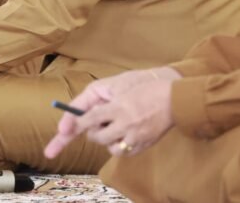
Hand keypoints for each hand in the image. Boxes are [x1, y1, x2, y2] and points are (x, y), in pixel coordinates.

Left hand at [44, 67, 180, 159]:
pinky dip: (120, 146)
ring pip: (110, 147)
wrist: (175, 97)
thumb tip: (86, 112)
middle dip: (93, 131)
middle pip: (98, 136)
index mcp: (120, 106)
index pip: (91, 118)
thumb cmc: (147, 87)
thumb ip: (103, 99)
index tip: (64, 130)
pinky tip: (124, 135)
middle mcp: (126, 123)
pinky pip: (124, 152)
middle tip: (97, 123)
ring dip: (106, 140)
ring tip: (113, 127)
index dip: (76, 124)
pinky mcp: (144, 144)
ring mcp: (136, 136)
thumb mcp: (122, 86)